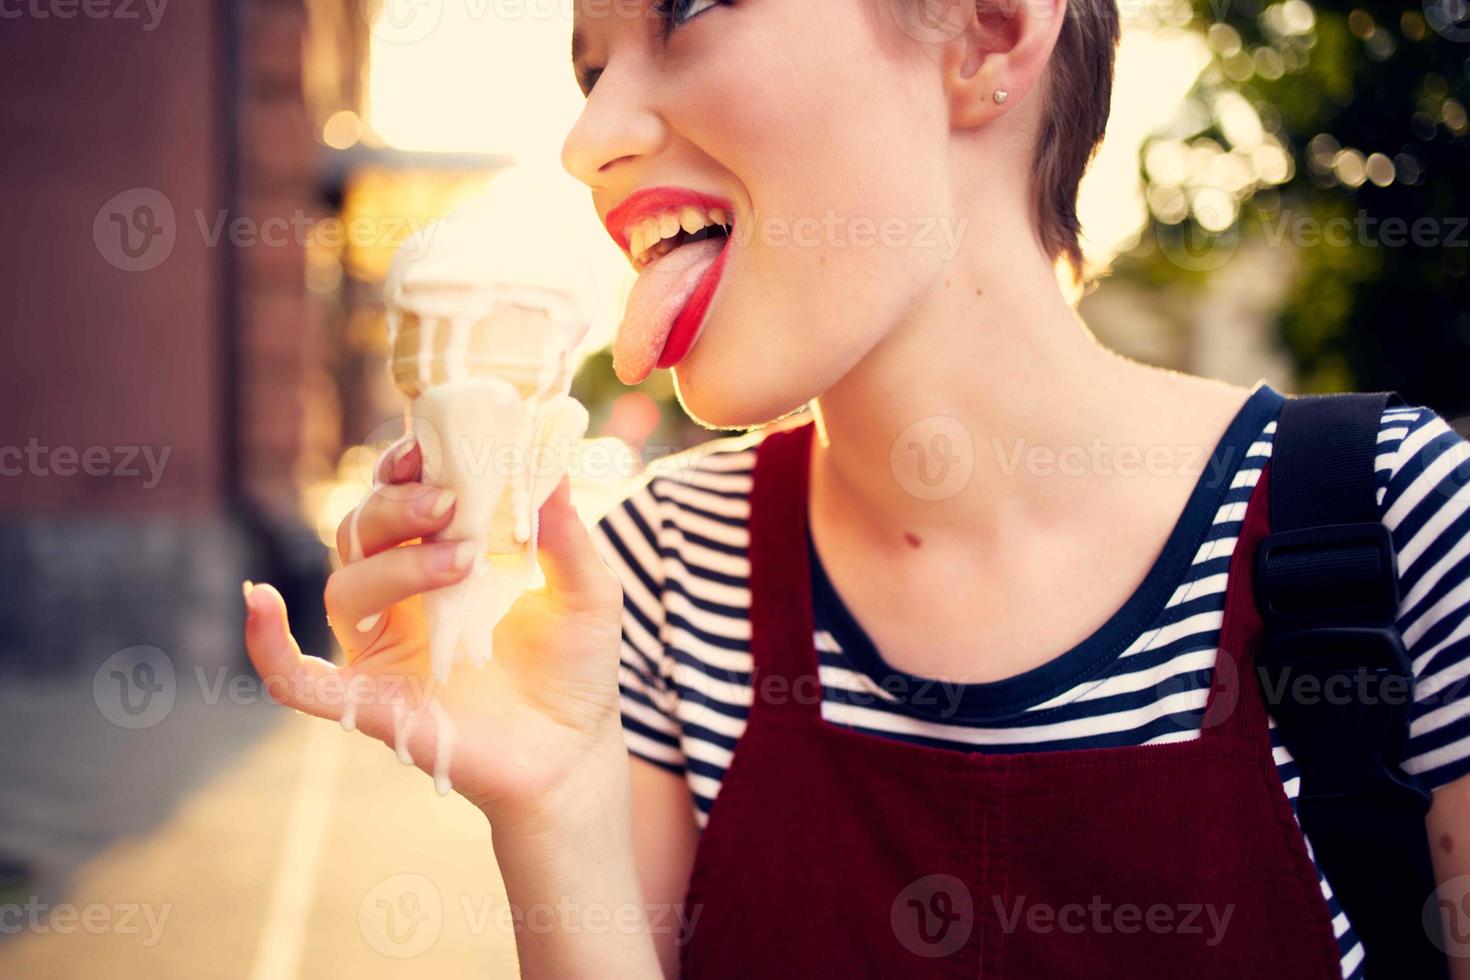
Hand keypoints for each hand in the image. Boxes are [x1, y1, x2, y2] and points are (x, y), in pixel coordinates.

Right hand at [242, 437, 626, 825]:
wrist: (574, 754)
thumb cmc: (577, 668)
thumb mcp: (588, 592)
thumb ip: (566, 534)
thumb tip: (551, 467)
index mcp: (442, 558)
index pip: (400, 497)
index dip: (403, 466)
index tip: (431, 445)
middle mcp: (402, 598)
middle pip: (363, 532)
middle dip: (397, 506)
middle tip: (450, 500)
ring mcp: (382, 649)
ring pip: (346, 588)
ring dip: (393, 565)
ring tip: (462, 560)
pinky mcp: (370, 702)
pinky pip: (296, 677)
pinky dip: (266, 643)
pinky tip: (260, 602)